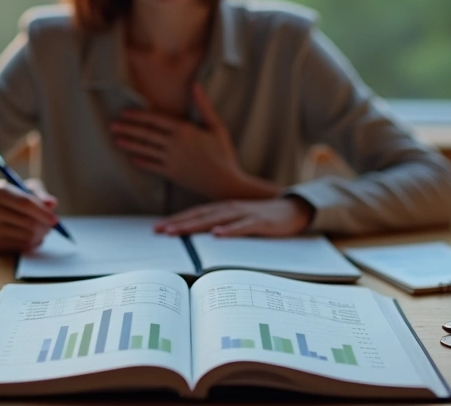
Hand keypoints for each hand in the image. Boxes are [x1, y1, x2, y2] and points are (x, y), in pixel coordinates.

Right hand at [0, 178, 57, 253]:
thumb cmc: (14, 196)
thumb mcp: (27, 188)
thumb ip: (41, 194)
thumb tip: (52, 203)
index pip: (25, 204)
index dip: (43, 212)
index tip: (55, 220)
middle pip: (27, 223)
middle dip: (44, 226)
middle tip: (51, 225)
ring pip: (27, 237)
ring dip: (40, 235)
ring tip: (41, 228)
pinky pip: (22, 247)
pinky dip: (32, 243)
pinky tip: (31, 235)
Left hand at [111, 84, 274, 199]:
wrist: (225, 182)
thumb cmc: (223, 153)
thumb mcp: (217, 126)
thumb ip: (204, 105)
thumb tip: (196, 85)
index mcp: (184, 130)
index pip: (156, 119)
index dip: (139, 116)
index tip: (125, 113)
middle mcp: (175, 144)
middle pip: (146, 134)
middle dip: (128, 129)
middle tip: (112, 125)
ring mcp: (171, 160)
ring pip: (145, 150)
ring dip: (130, 145)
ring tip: (117, 140)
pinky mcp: (171, 174)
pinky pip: (152, 166)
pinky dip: (141, 162)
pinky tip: (132, 159)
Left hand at [154, 197, 314, 236]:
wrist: (294, 210)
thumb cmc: (263, 218)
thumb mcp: (238, 221)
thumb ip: (221, 226)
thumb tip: (200, 242)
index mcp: (223, 208)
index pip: (195, 214)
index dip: (176, 220)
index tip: (157, 229)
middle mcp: (230, 208)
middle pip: (200, 216)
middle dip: (179, 223)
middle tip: (160, 232)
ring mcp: (245, 214)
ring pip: (216, 219)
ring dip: (196, 226)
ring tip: (178, 232)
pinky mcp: (261, 222)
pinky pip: (243, 226)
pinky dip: (230, 230)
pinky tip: (218, 235)